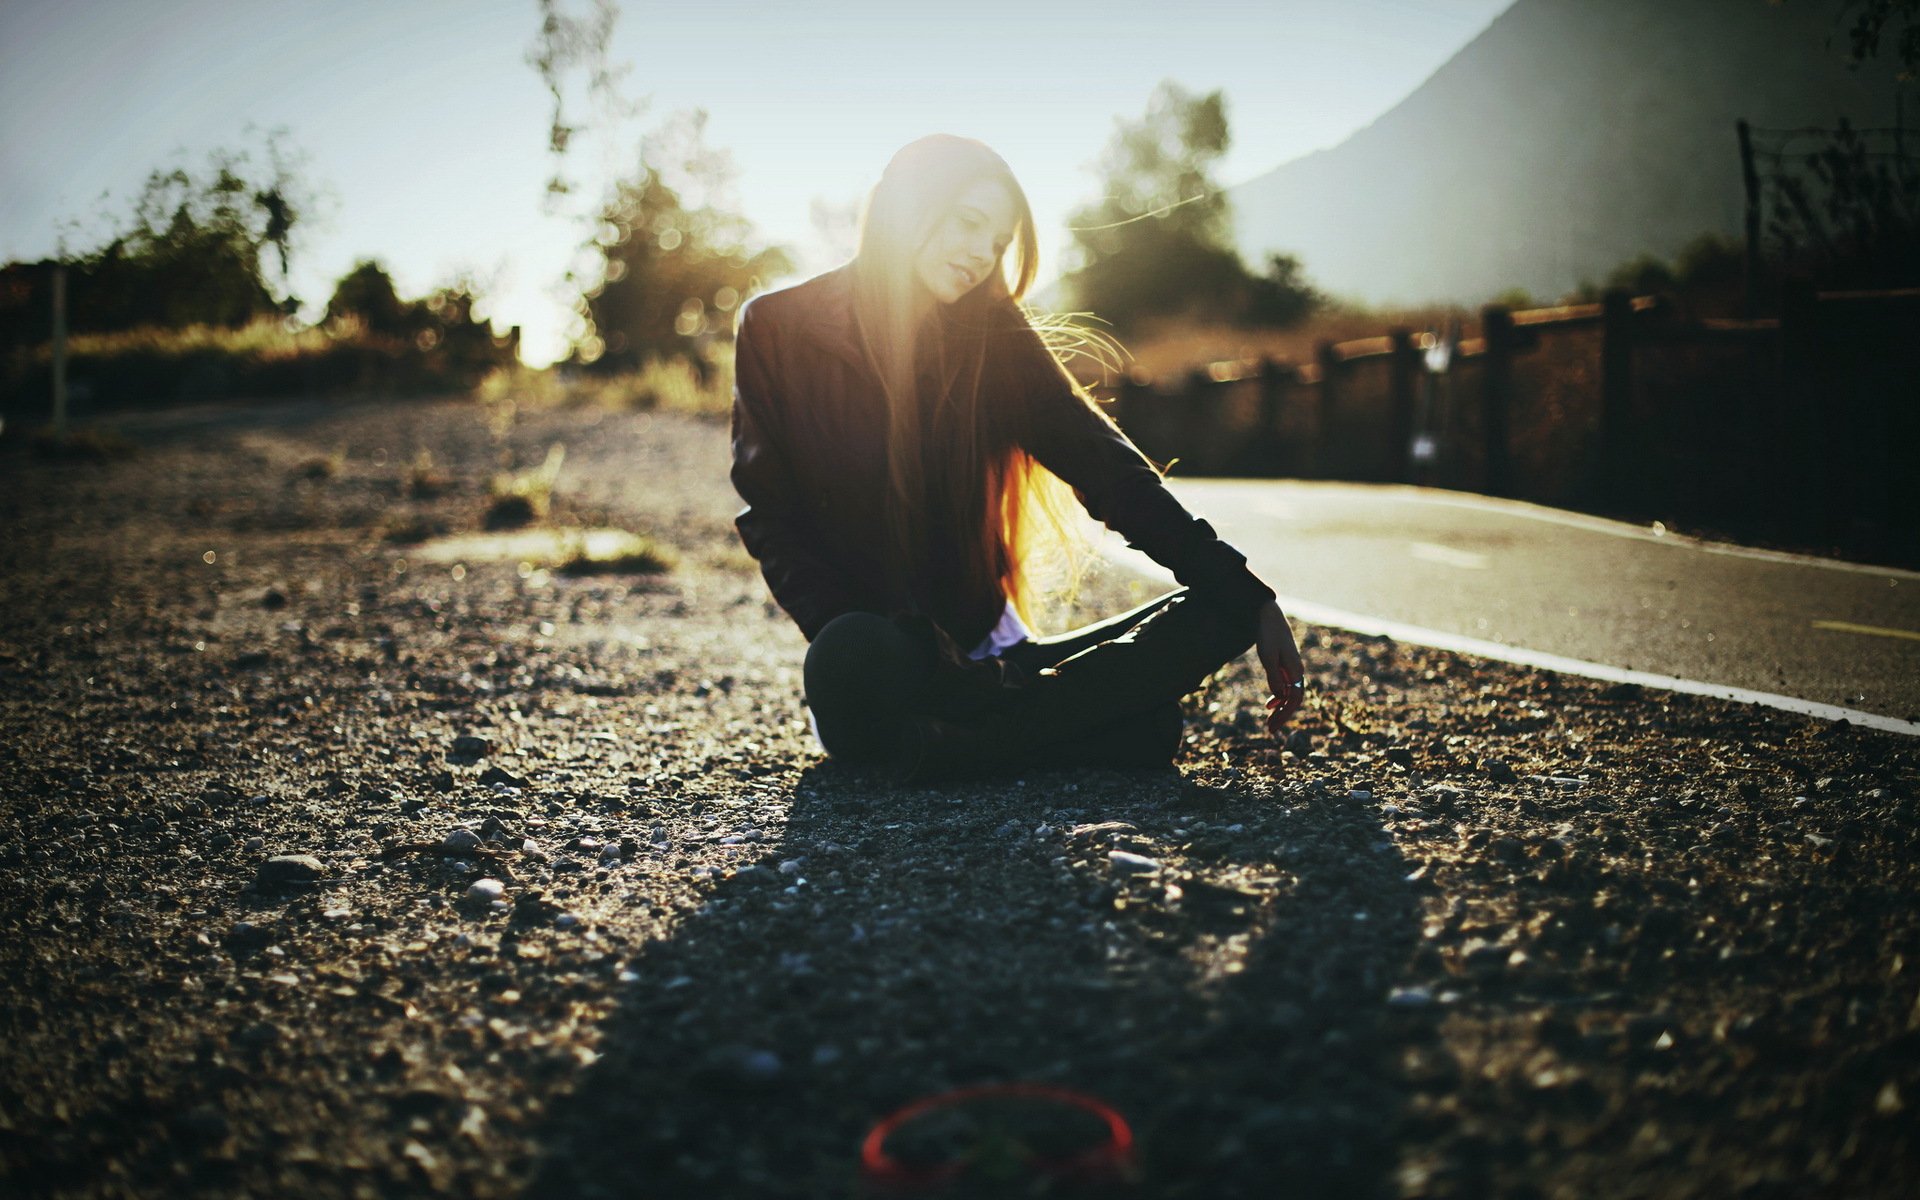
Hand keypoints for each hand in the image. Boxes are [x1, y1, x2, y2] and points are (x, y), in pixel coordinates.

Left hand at [1256, 600, 1305, 735]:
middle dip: (1283, 716)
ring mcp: (1291, 669)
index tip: (1273, 725)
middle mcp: (1296, 671)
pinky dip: (1278, 698)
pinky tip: (1270, 704)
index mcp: (1295, 670)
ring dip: (1280, 709)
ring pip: (1290, 695)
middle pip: (1294, 700)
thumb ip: (1274, 677)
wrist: (1268, 616)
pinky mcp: (1284, 666)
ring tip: (1269, 722)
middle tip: (1270, 730)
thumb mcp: (1268, 657)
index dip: (1285, 714)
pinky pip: (1285, 687)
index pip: (1295, 699)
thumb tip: (1279, 697)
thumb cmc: (1268, 635)